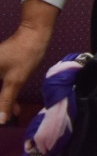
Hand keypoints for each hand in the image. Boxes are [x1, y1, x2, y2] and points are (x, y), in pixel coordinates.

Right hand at [0, 0, 59, 123]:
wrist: (34, 34)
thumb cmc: (25, 55)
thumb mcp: (15, 81)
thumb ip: (5, 101)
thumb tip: (0, 121)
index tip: (2, 119)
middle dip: (0, 107)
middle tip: (5, 120)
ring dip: (2, 103)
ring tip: (9, 117)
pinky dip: (4, 96)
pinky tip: (13, 108)